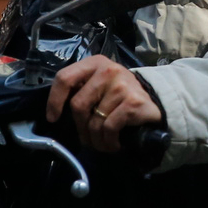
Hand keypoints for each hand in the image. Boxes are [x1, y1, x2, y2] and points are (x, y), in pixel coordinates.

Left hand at [44, 55, 162, 152]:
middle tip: (87, 138)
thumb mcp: (99, 85)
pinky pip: (109, 128)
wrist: (153, 104)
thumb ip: (80, 89)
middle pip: (78, 105)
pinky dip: (109, 142)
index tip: (53, 118)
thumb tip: (55, 111)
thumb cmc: (118, 97)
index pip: (65, 78)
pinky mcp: (132, 102)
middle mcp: (108, 70)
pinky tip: (114, 143)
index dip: (54, 100)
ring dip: (96, 140)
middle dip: (80, 128)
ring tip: (102, 144)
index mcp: (95, 63)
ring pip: (94, 121)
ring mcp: (122, 85)